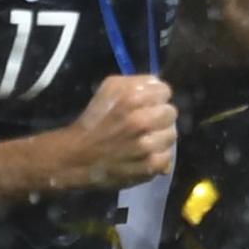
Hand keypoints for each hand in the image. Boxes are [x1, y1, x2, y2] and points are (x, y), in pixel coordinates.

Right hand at [56, 73, 177, 189]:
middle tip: (146, 123)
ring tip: (144, 139)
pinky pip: (168, 156)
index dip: (156, 97)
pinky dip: (158, 156)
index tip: (147, 104)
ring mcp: (147, 145)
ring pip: (172, 134)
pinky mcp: (149, 166)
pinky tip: (144, 154)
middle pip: (171, 112)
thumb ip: (137, 82)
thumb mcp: (109, 88)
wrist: (76, 156)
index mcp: (132, 97)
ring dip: (160, 136)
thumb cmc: (93, 120)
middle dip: (159, 116)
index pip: (164, 91)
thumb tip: (159, 85)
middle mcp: (141, 120)